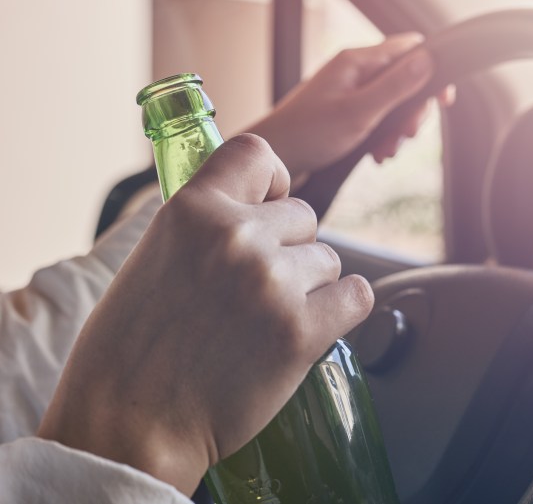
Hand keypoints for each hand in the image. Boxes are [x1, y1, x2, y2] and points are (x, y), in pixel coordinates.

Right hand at [37, 134, 373, 494]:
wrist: (128, 425)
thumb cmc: (130, 349)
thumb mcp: (154, 258)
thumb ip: (204, 227)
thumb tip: (255, 209)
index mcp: (193, 211)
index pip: (257, 154)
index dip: (273, 179)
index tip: (270, 203)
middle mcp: (237, 238)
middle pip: (304, 216)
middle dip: (290, 248)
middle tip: (256, 290)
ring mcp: (272, 284)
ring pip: (327, 261)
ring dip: (309, 287)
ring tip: (265, 322)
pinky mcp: (301, 332)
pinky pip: (357, 297)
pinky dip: (342, 311)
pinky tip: (315, 326)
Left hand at [250, 33, 453, 182]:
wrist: (273, 158)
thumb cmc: (309, 134)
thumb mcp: (360, 112)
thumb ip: (396, 86)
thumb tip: (429, 59)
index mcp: (358, 61)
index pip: (410, 48)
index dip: (433, 71)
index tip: (444, 101)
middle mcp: (355, 71)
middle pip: (405, 79)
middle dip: (413, 110)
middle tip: (408, 135)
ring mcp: (349, 91)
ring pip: (392, 103)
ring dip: (397, 129)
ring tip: (387, 151)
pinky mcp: (345, 112)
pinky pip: (377, 118)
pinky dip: (382, 136)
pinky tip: (376, 155)